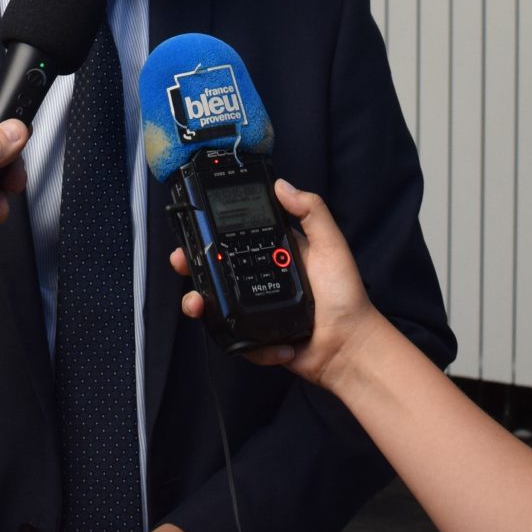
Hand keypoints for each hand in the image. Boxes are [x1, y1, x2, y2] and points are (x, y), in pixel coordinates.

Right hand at [171, 179, 379, 390]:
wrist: (349, 346)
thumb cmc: (345, 296)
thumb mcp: (331, 246)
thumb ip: (311, 213)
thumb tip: (282, 184)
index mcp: (276, 254)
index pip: (236, 238)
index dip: (212, 232)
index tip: (194, 227)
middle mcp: (261, 279)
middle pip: (216, 269)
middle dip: (193, 265)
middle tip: (181, 262)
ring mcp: (255, 309)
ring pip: (215, 304)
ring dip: (200, 304)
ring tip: (197, 305)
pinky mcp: (255, 337)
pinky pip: (235, 338)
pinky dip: (246, 342)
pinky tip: (272, 344)